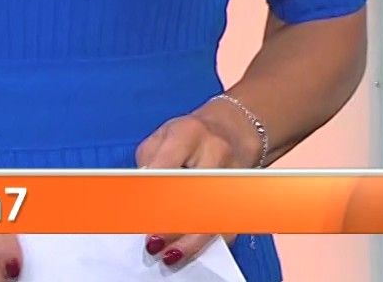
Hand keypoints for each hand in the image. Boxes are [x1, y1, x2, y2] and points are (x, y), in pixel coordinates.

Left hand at [133, 98, 261, 266]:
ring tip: (170, 253)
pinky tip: (191, 248)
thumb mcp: (160, 139)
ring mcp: (233, 172)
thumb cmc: (189, 136)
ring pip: (212, 214)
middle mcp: (216, 151)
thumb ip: (148, 165)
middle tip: (152, 242)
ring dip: (189, 240)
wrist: (232, 128)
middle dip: (171, 222)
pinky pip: (226, 224)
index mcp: (188, 133)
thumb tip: (139, 198)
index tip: (138, 216)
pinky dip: (207, 240)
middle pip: (193, 194)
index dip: (152, 196)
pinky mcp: (243, 192)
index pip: (167, 168)